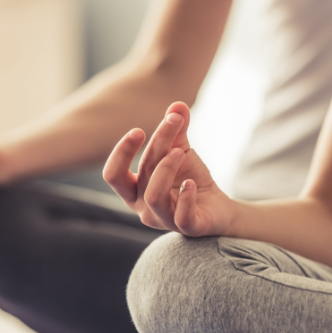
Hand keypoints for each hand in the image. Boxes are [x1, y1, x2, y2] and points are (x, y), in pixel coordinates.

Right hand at [103, 101, 236, 236]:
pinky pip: (181, 216)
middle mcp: (144, 209)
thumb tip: (177, 104)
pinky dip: (186, 197)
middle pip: (140, 176)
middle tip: (172, 123)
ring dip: (167, 168)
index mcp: (134, 191)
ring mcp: (164, 220)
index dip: (121, 153)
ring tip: (182, 152)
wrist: (218, 207)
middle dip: (155, 147)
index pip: (113, 175)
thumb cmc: (190, 180)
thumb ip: (176, 130)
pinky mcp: (188, 228)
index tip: (139, 131)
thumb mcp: (181, 151)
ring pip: (154, 196)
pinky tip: (192, 183)